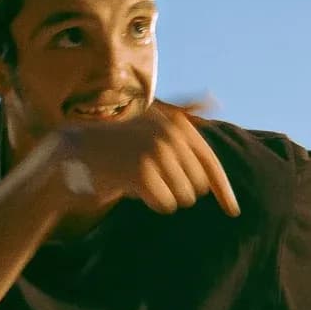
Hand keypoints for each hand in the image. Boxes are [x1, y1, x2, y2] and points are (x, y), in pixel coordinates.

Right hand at [34, 100, 238, 217]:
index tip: (233, 211)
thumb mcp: (152, 124)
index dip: (224, 190)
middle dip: (180, 190)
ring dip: (165, 196)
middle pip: (198, 187)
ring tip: (144, 180)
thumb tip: (210, 99)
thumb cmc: (120, 143)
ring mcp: (157, 153)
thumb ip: (183, 111)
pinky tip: (136, 189)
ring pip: (184, 197)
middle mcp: (172, 136)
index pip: (210, 164)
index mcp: (179, 127)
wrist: (76, 150)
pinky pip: (165, 205)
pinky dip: (154, 203)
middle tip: (155, 180)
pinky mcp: (142, 173)